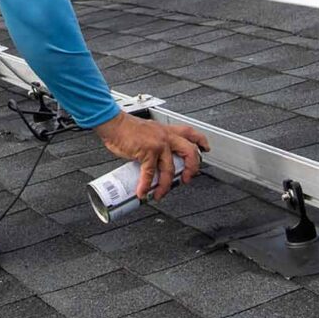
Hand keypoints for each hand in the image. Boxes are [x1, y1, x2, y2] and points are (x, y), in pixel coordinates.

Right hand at [93, 113, 209, 200]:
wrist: (113, 124)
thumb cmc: (126, 128)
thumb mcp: (147, 132)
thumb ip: (154, 144)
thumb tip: (153, 161)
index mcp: (166, 131)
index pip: (190, 133)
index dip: (201, 142)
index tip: (205, 150)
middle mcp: (166, 136)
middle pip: (190, 152)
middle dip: (192, 168)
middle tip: (187, 179)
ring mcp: (158, 144)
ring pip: (170, 169)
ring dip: (166, 185)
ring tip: (160, 193)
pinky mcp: (147, 152)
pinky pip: (150, 174)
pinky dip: (146, 185)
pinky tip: (143, 191)